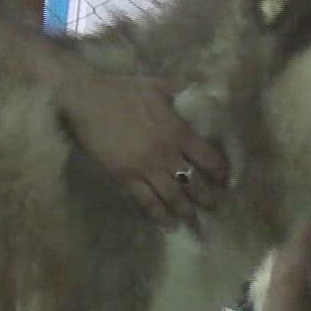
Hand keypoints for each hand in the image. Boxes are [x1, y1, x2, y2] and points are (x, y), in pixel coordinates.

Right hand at [49, 65, 229, 224]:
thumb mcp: (158, 85)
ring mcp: (145, 167)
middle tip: (214, 207)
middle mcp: (166, 153)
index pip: (208, 157)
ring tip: (193, 220)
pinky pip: (145, 201)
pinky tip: (167, 225)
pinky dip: (158, 215)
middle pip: (194, 181)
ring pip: (172, 196)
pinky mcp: (124, 176)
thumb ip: (180, 91)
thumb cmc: (121, 89)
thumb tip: (198, 90)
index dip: (219, 171)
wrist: (85, 98)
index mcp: (178, 131)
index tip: (224, 180)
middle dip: (206, 196)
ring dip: (185, 210)